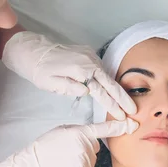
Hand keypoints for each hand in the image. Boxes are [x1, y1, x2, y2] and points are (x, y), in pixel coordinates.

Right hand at [0, 119, 137, 166]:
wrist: (33, 166)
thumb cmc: (46, 147)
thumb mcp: (64, 130)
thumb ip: (81, 132)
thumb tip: (92, 136)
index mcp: (80, 132)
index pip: (104, 129)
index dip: (120, 126)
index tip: (133, 124)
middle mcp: (85, 147)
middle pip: (95, 148)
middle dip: (85, 149)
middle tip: (66, 151)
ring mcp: (85, 162)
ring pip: (92, 161)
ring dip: (82, 162)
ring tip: (64, 161)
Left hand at [2, 32, 136, 119]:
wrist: (34, 51)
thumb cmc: (40, 71)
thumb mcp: (50, 84)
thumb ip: (70, 88)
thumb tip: (87, 92)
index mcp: (81, 70)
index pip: (101, 91)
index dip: (113, 105)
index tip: (122, 115)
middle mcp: (89, 61)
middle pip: (110, 83)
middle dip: (122, 98)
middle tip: (133, 111)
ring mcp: (91, 56)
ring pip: (108, 76)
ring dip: (117, 90)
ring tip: (127, 104)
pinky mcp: (89, 54)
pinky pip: (102, 70)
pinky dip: (109, 81)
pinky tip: (115, 90)